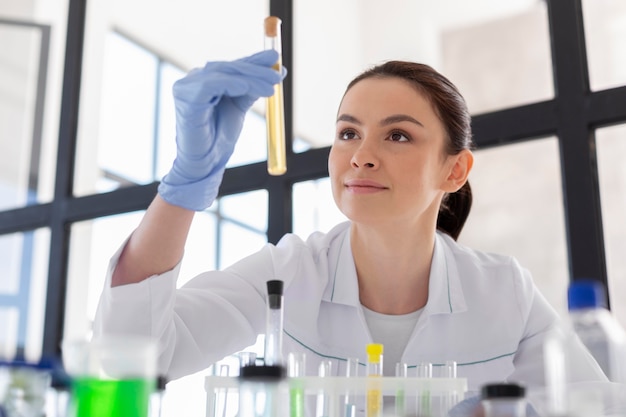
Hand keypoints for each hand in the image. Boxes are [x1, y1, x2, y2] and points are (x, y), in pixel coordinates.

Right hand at [158, 50, 283, 210]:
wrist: (205, 162)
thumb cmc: (219, 137)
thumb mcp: (240, 107)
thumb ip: (253, 88)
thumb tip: (279, 71)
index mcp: (207, 80)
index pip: (234, 65)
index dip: (255, 61)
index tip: (276, 59)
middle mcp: (195, 79)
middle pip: (230, 67)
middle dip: (256, 70)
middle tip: (278, 76)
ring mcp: (188, 86)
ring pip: (224, 74)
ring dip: (250, 79)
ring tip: (271, 89)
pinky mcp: (185, 97)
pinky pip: (211, 84)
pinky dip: (230, 83)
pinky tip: (245, 87)